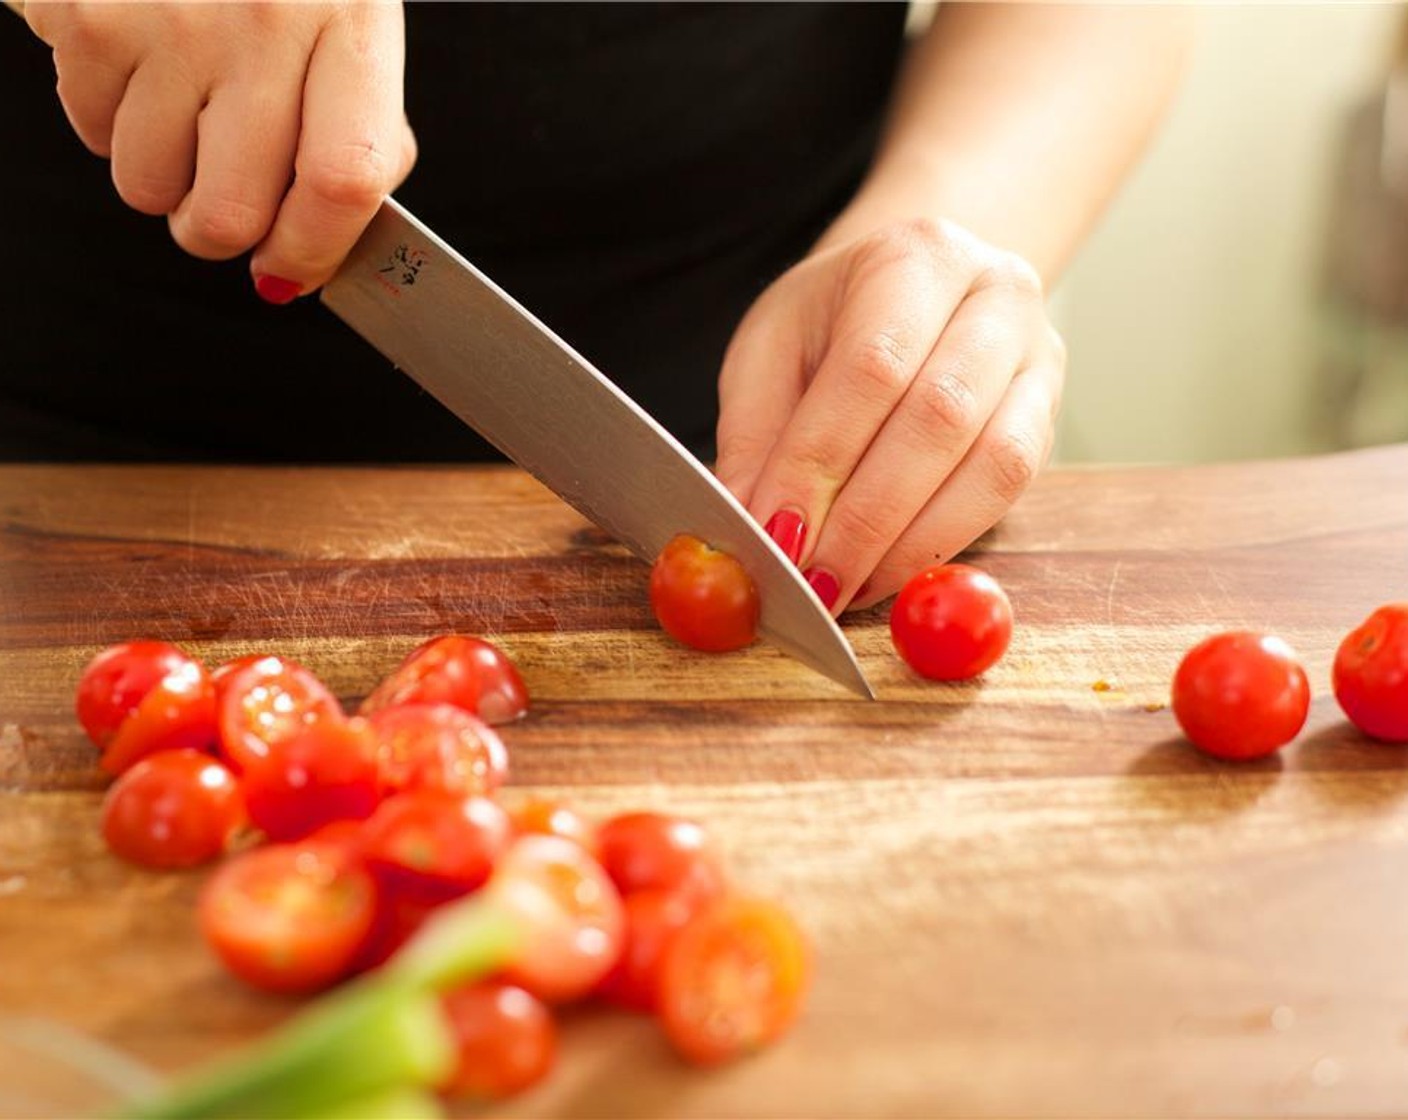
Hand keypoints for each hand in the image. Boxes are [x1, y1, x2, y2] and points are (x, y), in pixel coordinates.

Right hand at [26, 0, 415, 300]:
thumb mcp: (348, 31)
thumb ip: (360, 136)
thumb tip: (315, 252)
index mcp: (350, 24)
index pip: (343, 179)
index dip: (313, 250)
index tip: (291, 269)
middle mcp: (262, 20)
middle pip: (232, 212)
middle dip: (221, 234)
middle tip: (222, 200)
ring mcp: (170, 18)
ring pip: (148, 189)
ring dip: (163, 178)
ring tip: (183, 109)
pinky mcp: (89, 14)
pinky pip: (94, 134)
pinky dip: (112, 122)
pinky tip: (142, 66)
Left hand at [714, 218, 1064, 613]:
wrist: (916, 293)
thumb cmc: (833, 322)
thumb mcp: (771, 350)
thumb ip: (756, 435)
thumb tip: (747, 527)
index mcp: (915, 258)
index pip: (872, 366)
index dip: (821, 462)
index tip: (777, 536)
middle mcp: (996, 295)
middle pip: (941, 417)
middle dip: (866, 518)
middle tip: (811, 582)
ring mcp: (1038, 357)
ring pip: (993, 463)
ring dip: (910, 543)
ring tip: (845, 590)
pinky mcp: (1049, 419)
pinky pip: (1007, 493)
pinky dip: (941, 543)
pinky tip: (886, 572)